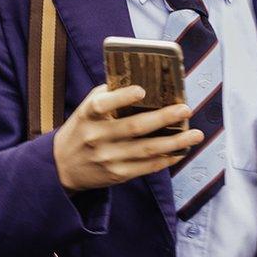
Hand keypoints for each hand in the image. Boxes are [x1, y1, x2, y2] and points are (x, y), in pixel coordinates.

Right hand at [53, 85, 204, 192]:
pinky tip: (180, 151)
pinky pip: (146, 167)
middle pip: (133, 127)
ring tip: (196, 134)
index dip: (122, 97)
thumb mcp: (84, 111)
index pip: (102, 105)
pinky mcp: (116, 174)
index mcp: (87, 116)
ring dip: (174, 142)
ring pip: (146, 150)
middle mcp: (96, 137)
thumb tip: (142, 82)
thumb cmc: (80, 130)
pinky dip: (166, 159)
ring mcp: (107, 158)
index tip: (142, 90)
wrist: (61, 167)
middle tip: (186, 109)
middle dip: (163, 118)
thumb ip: (107, 97)